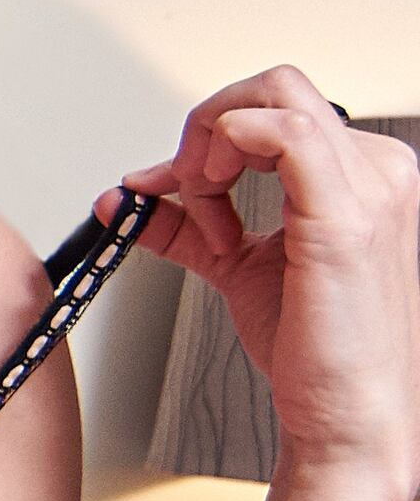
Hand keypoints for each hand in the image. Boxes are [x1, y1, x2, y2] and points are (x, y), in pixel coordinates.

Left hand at [119, 67, 419, 500]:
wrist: (345, 413)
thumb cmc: (313, 347)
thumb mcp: (236, 266)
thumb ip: (185, 226)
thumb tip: (126, 198)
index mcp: (359, 174)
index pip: (273, 109)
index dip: (205, 138)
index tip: (165, 190)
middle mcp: (376, 169)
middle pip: (273, 88)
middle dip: (205, 130)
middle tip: (180, 190)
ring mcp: (371, 187)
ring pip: (275, 96)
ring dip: (210, 143)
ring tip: (201, 206)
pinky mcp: (346, 217)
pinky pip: (285, 134)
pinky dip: (227, 154)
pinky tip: (211, 210)